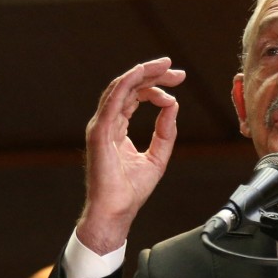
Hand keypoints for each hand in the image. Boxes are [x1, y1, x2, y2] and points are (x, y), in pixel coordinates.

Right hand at [76, 58, 185, 253]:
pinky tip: (141, 73)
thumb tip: (173, 106)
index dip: (156, 86)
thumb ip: (165, 132)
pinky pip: (113, 100)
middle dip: (153, 74)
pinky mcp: (100, 132)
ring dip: (142, 73)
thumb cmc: (130, 191)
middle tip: (176, 70)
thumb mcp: (157, 157)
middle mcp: (107, 123)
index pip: (135, 96)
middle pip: (129, 87)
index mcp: (117, 128)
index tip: (178, 84)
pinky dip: (127, 84)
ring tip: (164, 66)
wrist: (116, 212)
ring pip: (121, 88)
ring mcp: (101, 126)